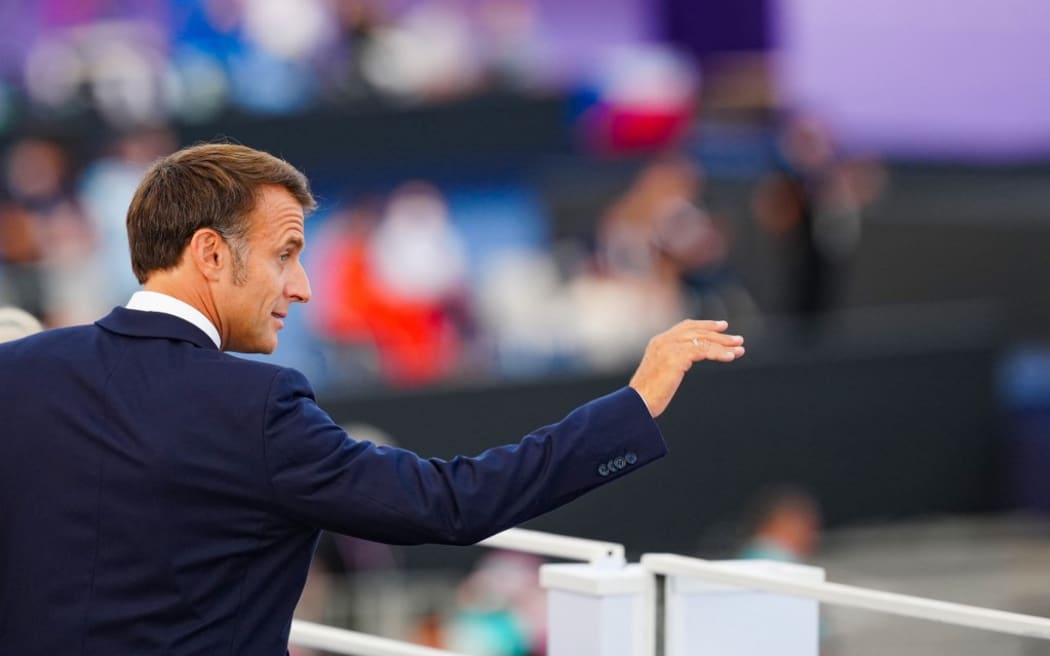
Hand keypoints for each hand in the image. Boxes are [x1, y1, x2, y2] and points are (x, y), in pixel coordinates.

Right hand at [629, 320, 744, 416]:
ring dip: (724, 344)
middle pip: (697, 331)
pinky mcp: (675, 357)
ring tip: (740, 349)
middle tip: (738, 339)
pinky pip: (703, 350)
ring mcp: (668, 347)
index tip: (722, 327)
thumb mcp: (660, 372)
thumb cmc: (648, 395)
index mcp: (659, 342)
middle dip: (719, 335)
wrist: (637, 403)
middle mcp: (663, 340)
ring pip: (702, 340)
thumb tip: (683, 364)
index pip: (685, 327)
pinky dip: (719, 352)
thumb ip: (671, 363)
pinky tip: (730, 357)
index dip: (705, 325)